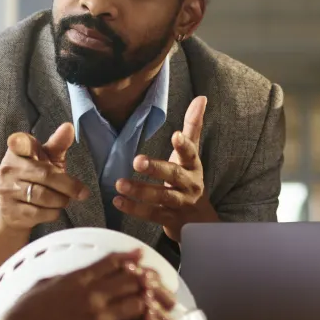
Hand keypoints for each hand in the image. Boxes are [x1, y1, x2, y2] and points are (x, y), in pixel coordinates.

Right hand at [0, 124, 87, 274]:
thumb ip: (58, 144)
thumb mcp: (47, 159)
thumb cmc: (35, 177)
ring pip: (44, 196)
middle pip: (45, 175)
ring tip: (65, 199)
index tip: (24, 144)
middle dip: (69, 185)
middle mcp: (8, 169)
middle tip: (83, 192)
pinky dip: (53, 212)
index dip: (23, 144)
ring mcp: (7, 190)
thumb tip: (69, 126)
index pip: (19, 144)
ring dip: (62, 200)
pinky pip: (40, 213)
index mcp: (17, 151)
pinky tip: (54, 209)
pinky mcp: (10, 211)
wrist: (14, 209)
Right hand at [0, 252, 176, 319]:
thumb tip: (71, 276)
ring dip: (144, 309)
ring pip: (137, 305)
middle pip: (132, 280)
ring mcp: (96, 319)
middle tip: (152, 288)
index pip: (110, 262)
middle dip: (144, 282)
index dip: (129, 257)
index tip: (139, 255)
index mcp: (76, 279)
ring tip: (148, 314)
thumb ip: (62, 280)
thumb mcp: (41, 287)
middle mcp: (90, 295)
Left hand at [113, 96, 217, 243]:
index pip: (190, 153)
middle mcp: (188, 184)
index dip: (184, 145)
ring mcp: (179, 204)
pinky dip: (134, 209)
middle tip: (137, 161)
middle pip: (173, 176)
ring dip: (140, 191)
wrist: (199, 221)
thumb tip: (201, 98)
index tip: (175, 136)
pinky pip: (151, 214)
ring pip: (161, 197)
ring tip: (119, 184)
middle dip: (156, 169)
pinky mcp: (169, 219)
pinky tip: (118, 201)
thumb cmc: (189, 180)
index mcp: (193, 166)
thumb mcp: (192, 155)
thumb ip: (193, 127)